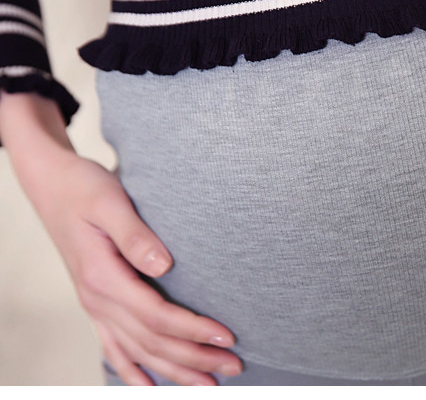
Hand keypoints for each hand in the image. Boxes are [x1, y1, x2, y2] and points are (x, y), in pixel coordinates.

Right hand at [41, 152, 244, 384]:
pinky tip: (150, 388)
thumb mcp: (110, 202)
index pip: (157, 316)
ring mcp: (94, 306)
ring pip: (137, 352)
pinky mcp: (96, 303)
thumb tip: (164, 265)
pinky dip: (133, 372)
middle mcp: (97, 299)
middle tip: (236, 367)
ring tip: (208, 386)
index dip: (193, 330)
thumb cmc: (84, 188)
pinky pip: (113, 348)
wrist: (52, 185)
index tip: (227, 337)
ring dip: (174, 371)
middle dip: (195, 358)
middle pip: (152, 341)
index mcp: (103, 277)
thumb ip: (136, 235)